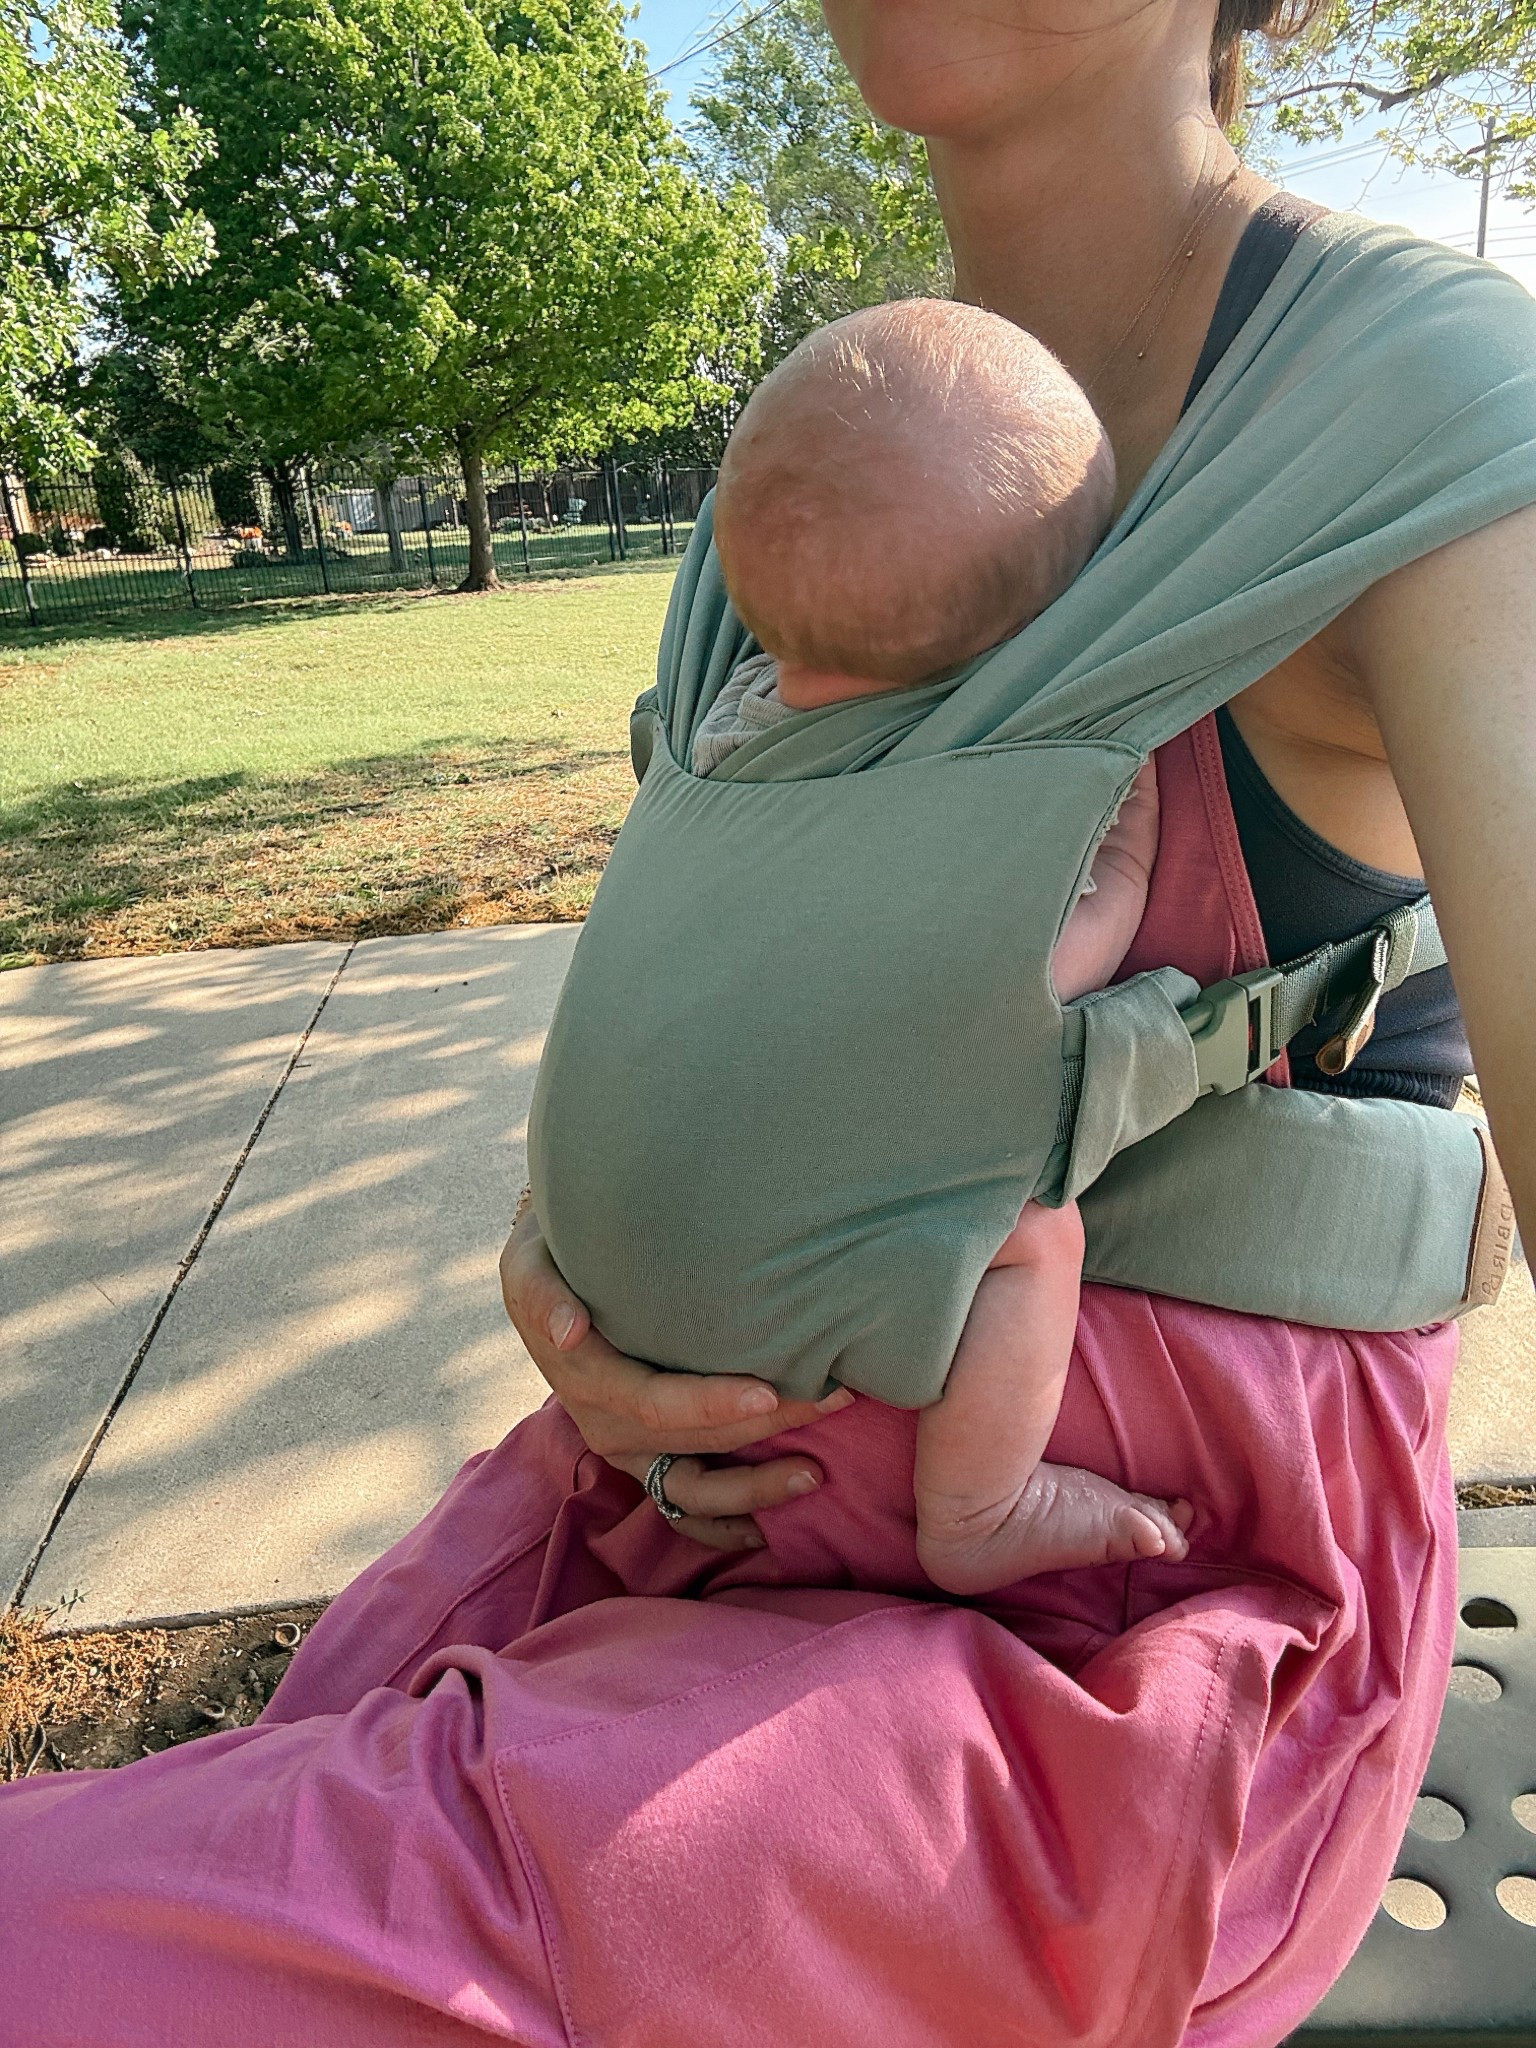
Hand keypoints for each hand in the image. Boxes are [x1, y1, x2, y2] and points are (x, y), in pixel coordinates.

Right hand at [499, 1210, 851, 1549]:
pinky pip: (685, 1508)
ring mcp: (628, 1450)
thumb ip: (544, 1294)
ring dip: (757, 1488)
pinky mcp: (645, 1461)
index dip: (712, 1403)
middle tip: (836, 1399)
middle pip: (695, 1440)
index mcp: (585, 1378)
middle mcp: (606, 1425)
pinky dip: (727, 1525)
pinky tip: (774, 1528)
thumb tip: (570, 1332)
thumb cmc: (552, 1257)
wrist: (547, 1280)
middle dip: (768, 1426)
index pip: (653, 1401)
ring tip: (816, 1474)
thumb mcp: (529, 1262)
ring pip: (695, 1489)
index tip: (768, 1393)